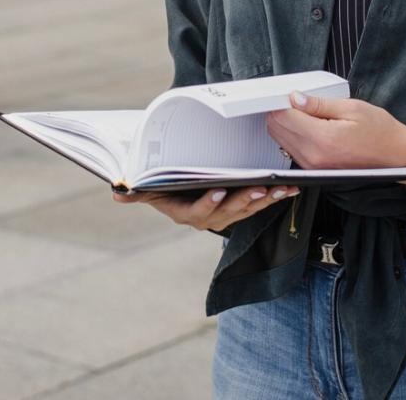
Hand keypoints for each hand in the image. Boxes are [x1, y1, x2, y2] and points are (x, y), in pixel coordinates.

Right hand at [113, 184, 297, 231]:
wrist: (179, 191)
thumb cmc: (164, 187)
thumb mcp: (149, 190)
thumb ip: (136, 193)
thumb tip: (117, 193)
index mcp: (185, 214)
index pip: (198, 212)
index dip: (209, 203)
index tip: (219, 190)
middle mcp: (207, 218)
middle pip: (228, 211)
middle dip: (245, 200)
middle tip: (259, 188)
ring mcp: (225, 215)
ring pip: (247, 209)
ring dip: (265, 199)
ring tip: (279, 188)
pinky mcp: (240, 208)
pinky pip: (258, 204)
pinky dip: (273, 197)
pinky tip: (287, 188)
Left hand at [266, 91, 405, 187]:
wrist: (399, 158)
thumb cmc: (381, 132)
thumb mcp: (352, 108)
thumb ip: (319, 104)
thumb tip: (294, 97)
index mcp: (323, 139)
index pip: (283, 117)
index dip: (282, 101)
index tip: (289, 93)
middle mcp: (314, 157)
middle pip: (277, 130)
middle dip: (281, 112)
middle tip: (297, 101)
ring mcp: (313, 167)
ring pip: (281, 141)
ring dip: (286, 125)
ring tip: (306, 113)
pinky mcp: (315, 171)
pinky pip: (292, 151)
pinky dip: (293, 137)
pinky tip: (309, 127)